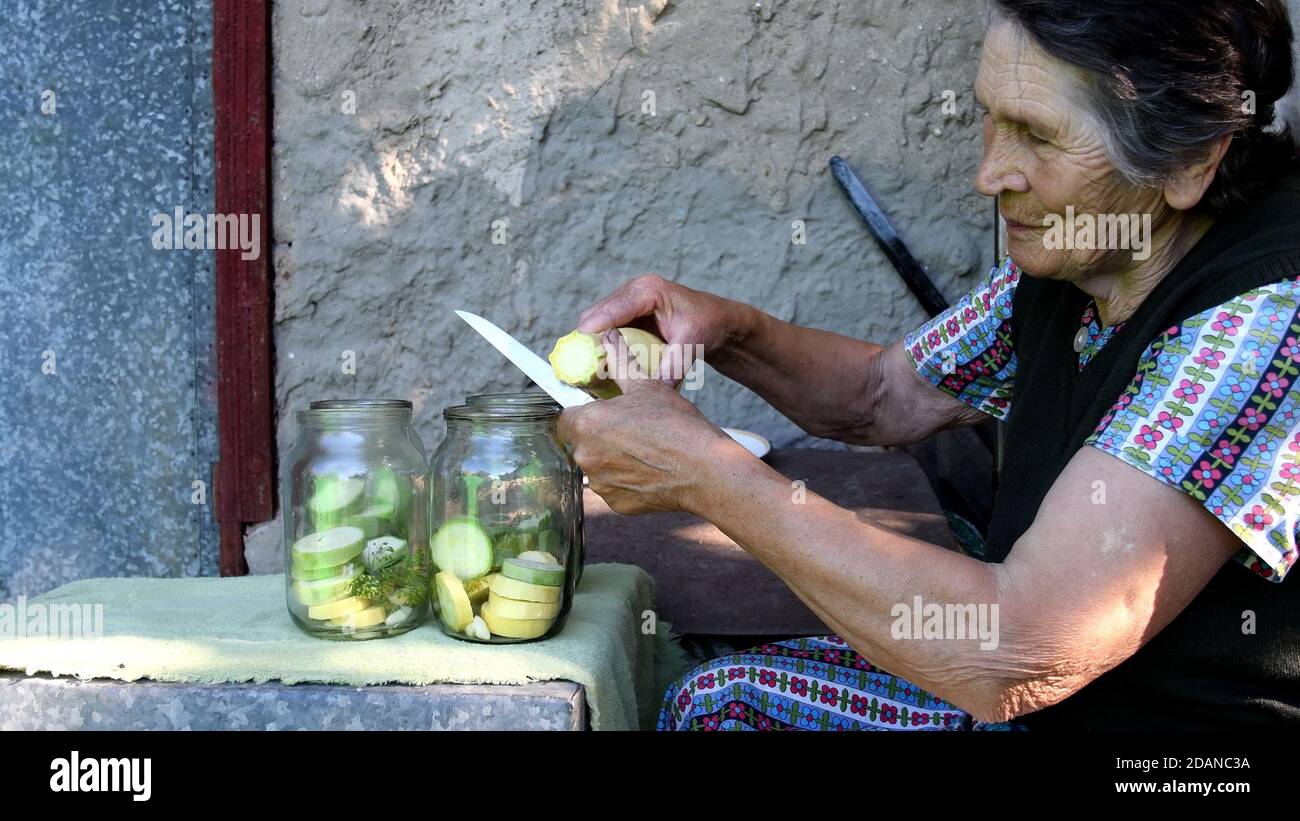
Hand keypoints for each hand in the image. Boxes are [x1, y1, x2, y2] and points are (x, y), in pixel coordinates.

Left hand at [557, 329, 747, 514]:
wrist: (703, 470)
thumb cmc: (676, 426)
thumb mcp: (646, 385)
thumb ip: (620, 361)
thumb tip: (608, 337)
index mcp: (587, 423)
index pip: (566, 415)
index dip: (583, 411)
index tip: (602, 411)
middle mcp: (585, 456)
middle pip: (581, 442)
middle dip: (599, 435)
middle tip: (630, 427)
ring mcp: (600, 484)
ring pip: (597, 465)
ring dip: (612, 457)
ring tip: (644, 448)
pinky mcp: (615, 504)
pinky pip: (613, 487)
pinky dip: (626, 479)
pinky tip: (650, 468)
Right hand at [576, 274, 748, 384]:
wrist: (718, 320)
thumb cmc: (708, 325)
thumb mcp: (691, 345)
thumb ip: (673, 366)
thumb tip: (655, 393)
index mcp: (646, 291)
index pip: (606, 312)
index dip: (588, 337)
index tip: (579, 363)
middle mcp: (632, 290)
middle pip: (592, 317)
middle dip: (584, 345)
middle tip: (582, 375)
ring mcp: (627, 300)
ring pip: (594, 323)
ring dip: (589, 347)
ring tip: (588, 375)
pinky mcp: (626, 313)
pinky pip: (604, 328)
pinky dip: (599, 346)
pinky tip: (601, 368)